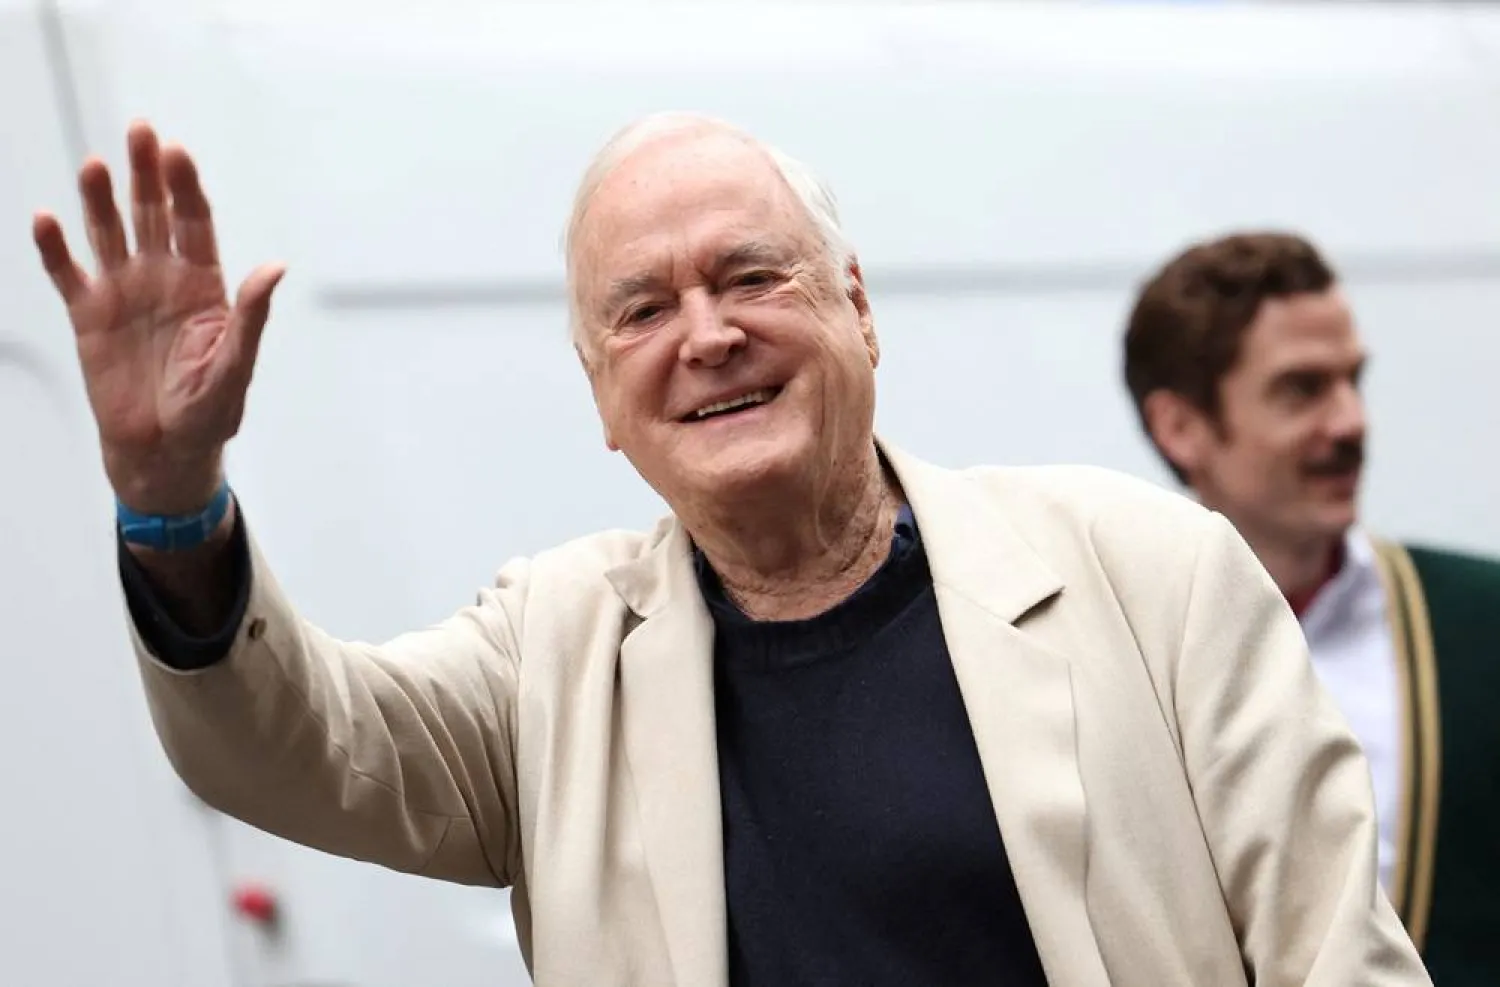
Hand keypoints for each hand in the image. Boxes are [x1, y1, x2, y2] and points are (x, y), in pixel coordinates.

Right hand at [32, 120, 284, 514]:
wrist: (165, 450)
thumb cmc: (210, 411)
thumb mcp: (236, 365)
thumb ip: (251, 315)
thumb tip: (274, 266)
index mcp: (204, 285)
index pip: (194, 224)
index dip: (186, 188)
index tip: (177, 153)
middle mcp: (163, 278)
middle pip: (152, 214)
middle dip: (146, 174)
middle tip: (139, 131)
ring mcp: (124, 293)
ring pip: (109, 233)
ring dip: (100, 199)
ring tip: (95, 166)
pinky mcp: (89, 315)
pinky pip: (68, 273)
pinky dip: (55, 248)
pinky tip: (46, 220)